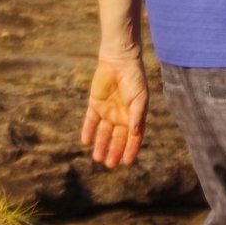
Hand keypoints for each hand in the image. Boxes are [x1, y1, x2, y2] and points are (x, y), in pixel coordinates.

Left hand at [80, 47, 147, 167]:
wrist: (119, 60)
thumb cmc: (134, 78)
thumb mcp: (139, 97)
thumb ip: (137, 115)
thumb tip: (135, 133)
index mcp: (134, 116)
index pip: (133, 137)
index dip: (131, 150)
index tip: (127, 162)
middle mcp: (121, 116)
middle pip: (117, 138)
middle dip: (114, 151)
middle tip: (109, 164)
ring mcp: (108, 111)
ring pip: (103, 133)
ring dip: (101, 144)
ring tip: (97, 157)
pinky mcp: (95, 104)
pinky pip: (91, 121)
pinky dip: (88, 130)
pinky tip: (85, 141)